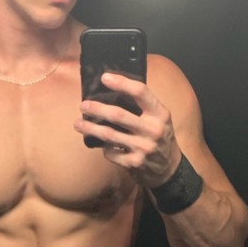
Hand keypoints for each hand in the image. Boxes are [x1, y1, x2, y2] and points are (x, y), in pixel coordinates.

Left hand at [75, 71, 181, 188]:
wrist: (170, 169)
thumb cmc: (160, 137)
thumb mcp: (160, 119)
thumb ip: (143, 107)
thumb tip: (114, 91)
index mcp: (160, 114)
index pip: (140, 92)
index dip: (121, 83)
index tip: (104, 77)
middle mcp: (152, 129)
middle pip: (118, 115)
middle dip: (97, 108)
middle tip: (83, 105)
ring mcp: (143, 147)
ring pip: (109, 135)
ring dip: (90, 128)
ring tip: (77, 124)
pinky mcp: (134, 163)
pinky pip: (110, 152)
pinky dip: (104, 148)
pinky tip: (101, 145)